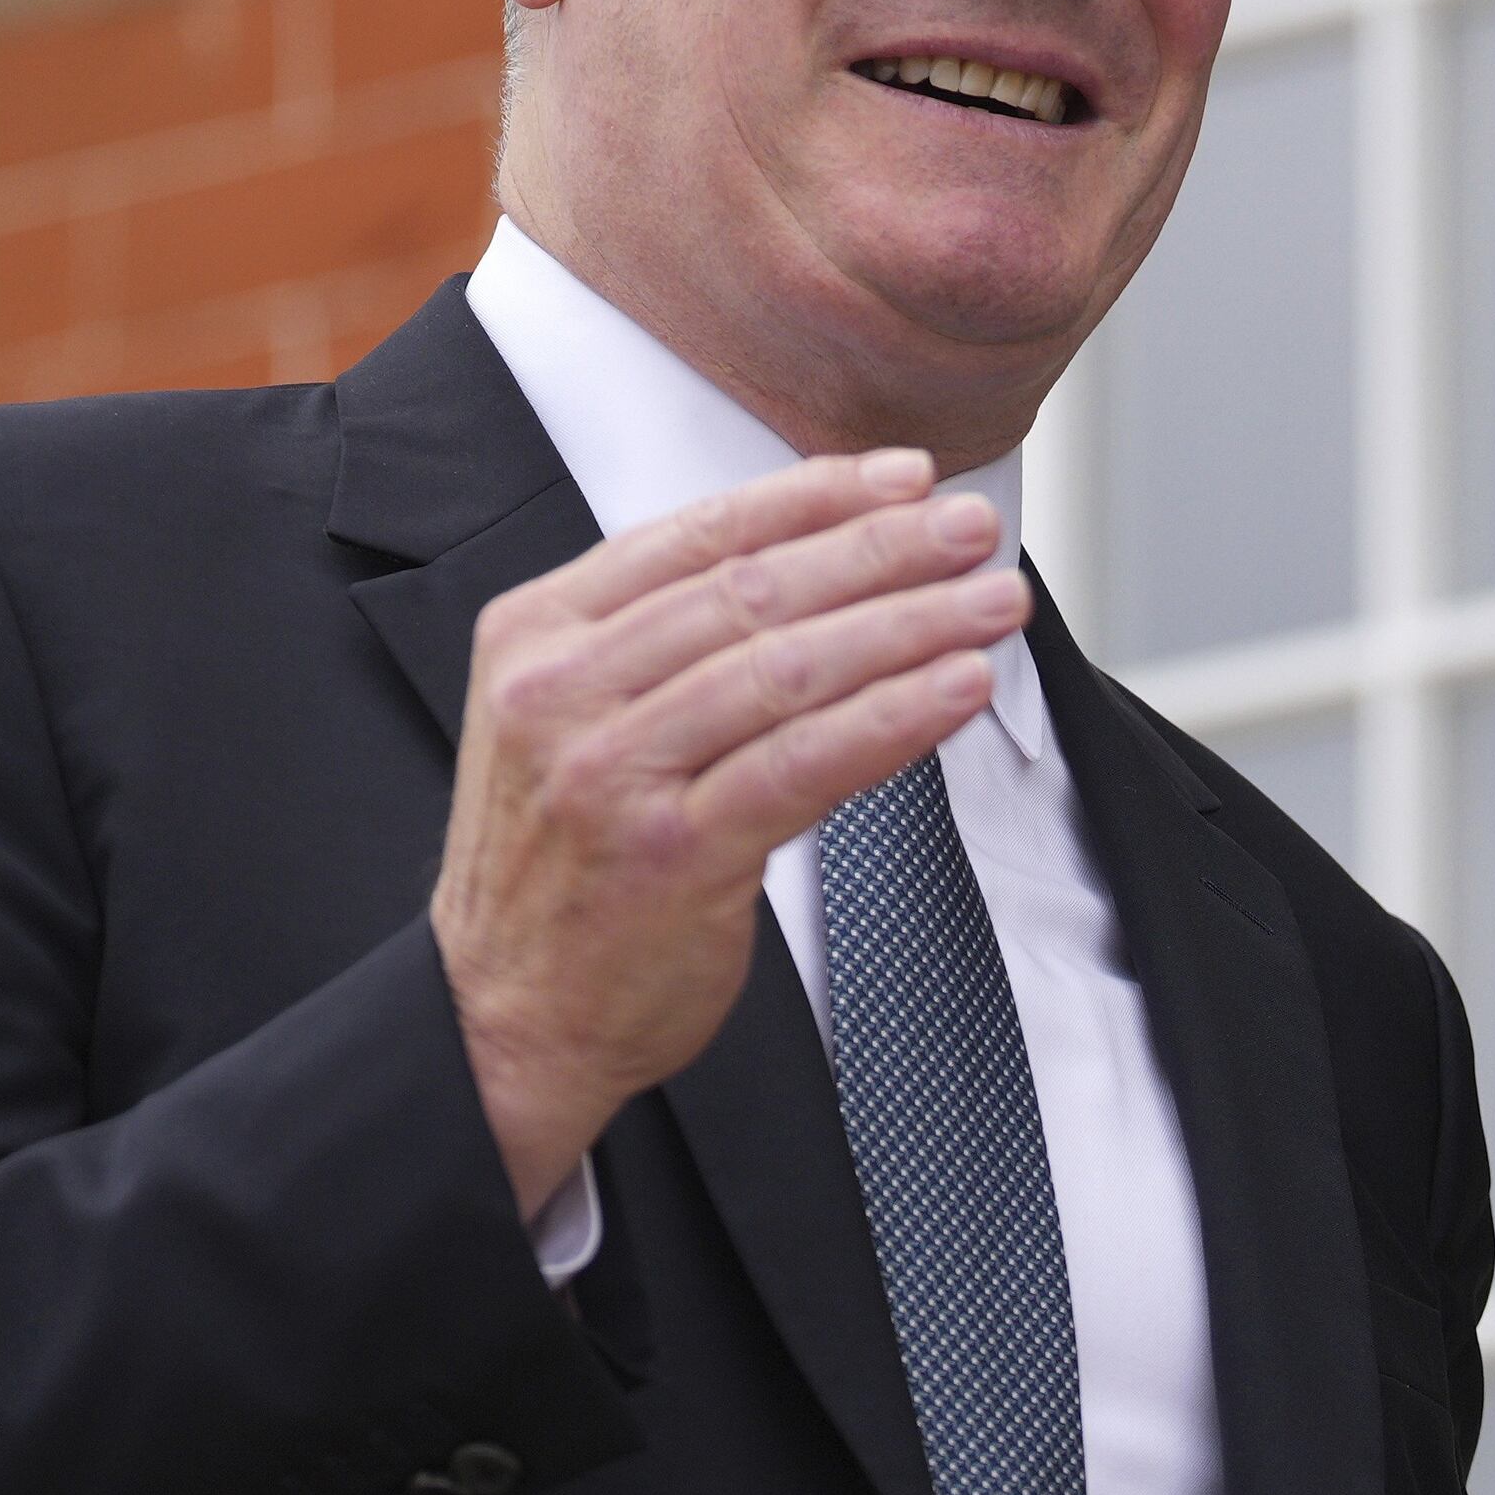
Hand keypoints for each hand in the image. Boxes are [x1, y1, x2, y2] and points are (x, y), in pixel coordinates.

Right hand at [429, 451, 1030, 1214]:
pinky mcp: (670, 854)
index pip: (697, 536)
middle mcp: (562, 692)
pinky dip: (894, 717)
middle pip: (752, 592)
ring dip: (909, 625)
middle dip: (882, 550)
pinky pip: (804, 764)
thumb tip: (828, 569)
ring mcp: (611, 773)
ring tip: (992, 602)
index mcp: (536, 635)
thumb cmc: (565, 865)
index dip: (815, 497)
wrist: (502, 1018)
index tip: (907, 476)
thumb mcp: (571, 720)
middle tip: (973, 526)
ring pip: (786, 669)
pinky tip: (959, 688)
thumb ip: (664, 643)